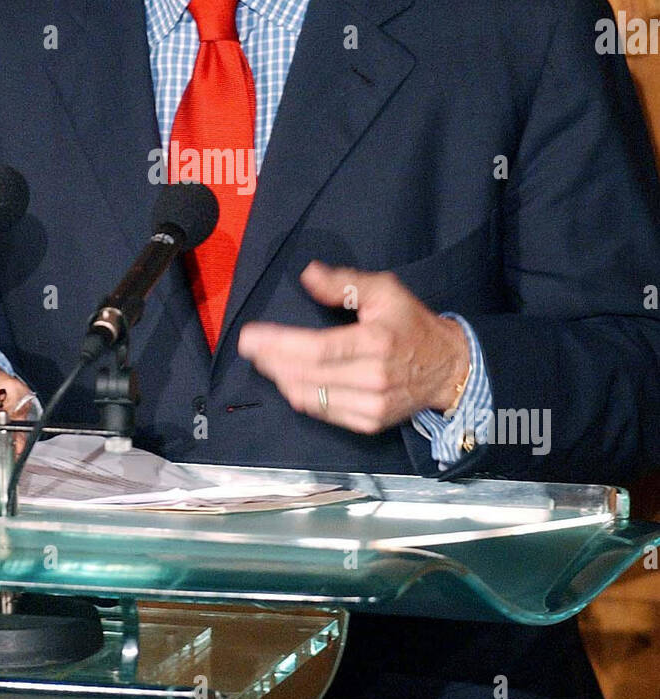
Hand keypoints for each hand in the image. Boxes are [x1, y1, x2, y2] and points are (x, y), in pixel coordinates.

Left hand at [237, 261, 469, 433]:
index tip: (250, 338)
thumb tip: (308, 275)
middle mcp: (374, 378)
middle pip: (307, 375)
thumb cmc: (411, 324)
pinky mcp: (370, 423)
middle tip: (250, 349)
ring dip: (281, 380)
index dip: (279, 344)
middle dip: (271, 361)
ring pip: (310, 397)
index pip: (317, 348)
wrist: (448, 367)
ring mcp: (372, 405)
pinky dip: (301, 396)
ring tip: (267, 362)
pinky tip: (290, 381)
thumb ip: (344, 282)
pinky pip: (323, 413)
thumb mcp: (385, 291)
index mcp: (376, 342)